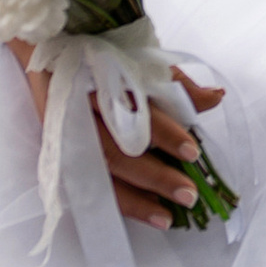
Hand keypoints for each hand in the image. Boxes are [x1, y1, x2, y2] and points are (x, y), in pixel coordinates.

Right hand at [21, 55, 224, 230]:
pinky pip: (85, 184)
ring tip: (166, 218)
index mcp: (101, 80)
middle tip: (188, 194)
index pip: (134, 111)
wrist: (48, 48)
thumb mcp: (141, 61)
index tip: (192, 152)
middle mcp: (79, 109)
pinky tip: (140, 213)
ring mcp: (64, 133)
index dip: (164, 134)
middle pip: (115, 150)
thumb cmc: (103, 55)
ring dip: (134, 199)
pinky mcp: (59, 151)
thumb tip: (216, 98)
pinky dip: (114, 200)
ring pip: (97, 173)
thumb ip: (177, 84)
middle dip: (154, 176)